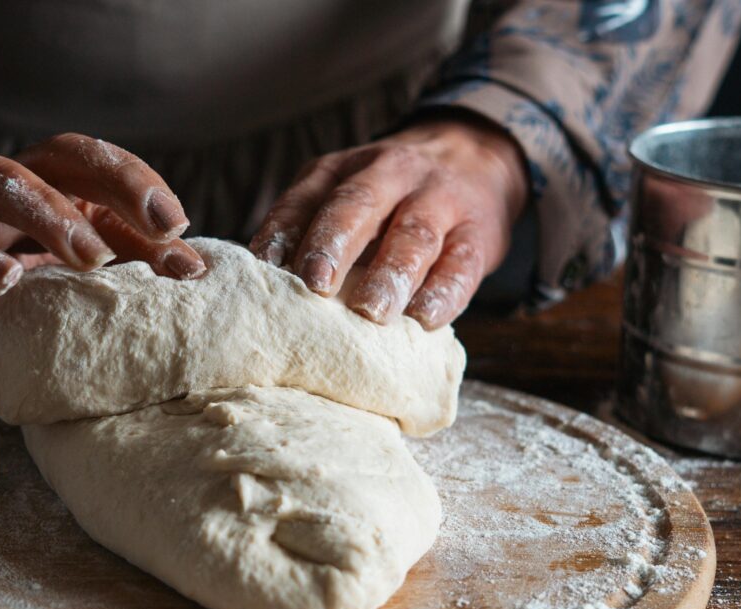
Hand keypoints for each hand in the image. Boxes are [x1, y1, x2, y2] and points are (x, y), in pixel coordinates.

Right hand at [0, 133, 204, 309]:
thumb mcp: (20, 242)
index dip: (146, 195)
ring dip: (53, 216)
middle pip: (65, 159)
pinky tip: (5, 279)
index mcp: (32, 184)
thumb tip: (176, 274)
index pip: (98, 172)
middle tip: (166, 228)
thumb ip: (86, 249)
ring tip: (92, 257)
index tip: (188, 242)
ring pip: (2, 185)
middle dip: (121, 184)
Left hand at [250, 115, 527, 328]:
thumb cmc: (392, 196)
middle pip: (359, 206)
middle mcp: (392, 174)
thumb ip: (312, 226)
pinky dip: (443, 292)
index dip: (286, 230)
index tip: (264, 265)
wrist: (478, 157)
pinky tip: (425, 318)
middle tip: (315, 285)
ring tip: (371, 312)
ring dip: (390, 274)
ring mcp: (440, 200)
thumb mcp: (349, 190)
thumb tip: (261, 286)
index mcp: (347, 168)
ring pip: (413, 234)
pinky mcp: (479, 234)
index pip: (309, 196)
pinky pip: (461, 263)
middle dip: (333, 245)